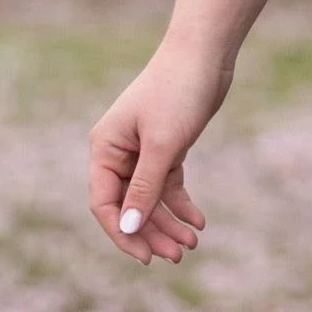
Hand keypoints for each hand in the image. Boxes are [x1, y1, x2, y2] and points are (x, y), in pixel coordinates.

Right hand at [87, 40, 232, 264]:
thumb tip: (128, 229)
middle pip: (129, 206)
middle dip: (151, 232)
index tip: (145, 258)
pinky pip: (168, 184)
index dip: (123, 234)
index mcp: (105, 148)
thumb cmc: (178, 91)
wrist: (206, 53)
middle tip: (177, 256)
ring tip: (191, 243)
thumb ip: (144, 189)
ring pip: (151, 198)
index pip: (105, 204)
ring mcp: (143, 150)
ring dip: (168, 221)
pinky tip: (198, 221)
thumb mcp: (162, 144)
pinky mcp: (167, 146)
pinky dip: (181, 203)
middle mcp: (119, 152)